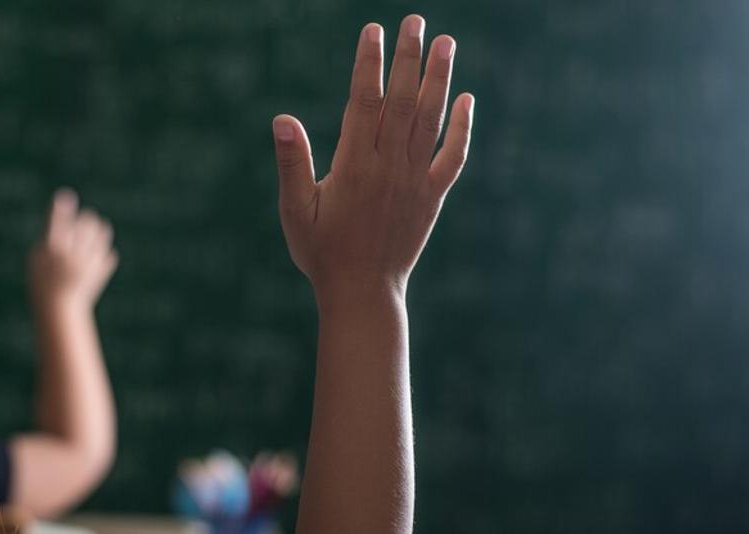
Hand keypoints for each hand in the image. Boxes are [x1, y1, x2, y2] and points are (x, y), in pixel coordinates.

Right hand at [29, 189, 118, 308]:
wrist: (60, 310)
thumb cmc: (43, 282)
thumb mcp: (37, 259)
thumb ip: (50, 234)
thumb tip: (66, 209)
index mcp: (53, 251)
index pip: (58, 223)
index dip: (61, 208)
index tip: (65, 196)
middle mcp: (73, 255)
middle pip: (86, 221)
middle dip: (83, 219)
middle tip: (79, 224)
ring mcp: (90, 262)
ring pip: (102, 231)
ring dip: (96, 230)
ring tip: (88, 237)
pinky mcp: (102, 269)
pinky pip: (108, 251)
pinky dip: (101, 253)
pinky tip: (90, 261)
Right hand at [272, 15, 473, 297]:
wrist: (362, 292)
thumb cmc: (320, 252)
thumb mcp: (294, 210)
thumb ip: (291, 163)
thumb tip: (282, 120)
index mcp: (355, 166)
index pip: (365, 101)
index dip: (369, 63)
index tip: (372, 31)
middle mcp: (390, 167)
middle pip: (403, 100)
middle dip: (409, 57)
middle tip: (415, 19)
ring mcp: (415, 181)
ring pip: (431, 119)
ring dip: (439, 78)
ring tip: (445, 42)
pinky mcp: (432, 197)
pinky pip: (452, 156)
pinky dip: (461, 127)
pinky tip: (466, 99)